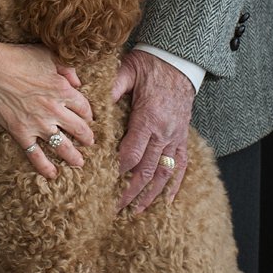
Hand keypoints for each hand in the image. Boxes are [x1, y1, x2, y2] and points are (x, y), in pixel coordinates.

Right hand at [0, 34, 93, 178]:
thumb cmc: (17, 58)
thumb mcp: (47, 55)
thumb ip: (66, 67)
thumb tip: (78, 81)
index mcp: (62, 90)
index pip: (84, 107)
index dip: (89, 114)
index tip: (88, 118)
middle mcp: (54, 110)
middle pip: (78, 129)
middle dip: (87, 137)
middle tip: (90, 142)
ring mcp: (38, 124)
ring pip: (62, 146)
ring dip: (74, 156)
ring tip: (79, 162)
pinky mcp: (21, 133)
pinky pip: (36, 155)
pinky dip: (45, 167)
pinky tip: (52, 174)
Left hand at [113, 50, 193, 211]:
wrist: (180, 61)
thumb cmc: (150, 65)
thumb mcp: (127, 71)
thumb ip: (110, 88)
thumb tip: (89, 104)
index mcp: (148, 117)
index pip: (132, 152)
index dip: (119, 170)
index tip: (104, 183)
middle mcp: (164, 132)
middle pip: (146, 169)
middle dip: (130, 191)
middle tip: (114, 207)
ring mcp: (175, 137)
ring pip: (164, 173)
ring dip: (150, 195)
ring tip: (136, 211)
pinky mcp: (182, 138)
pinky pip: (181, 166)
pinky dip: (174, 185)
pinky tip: (165, 201)